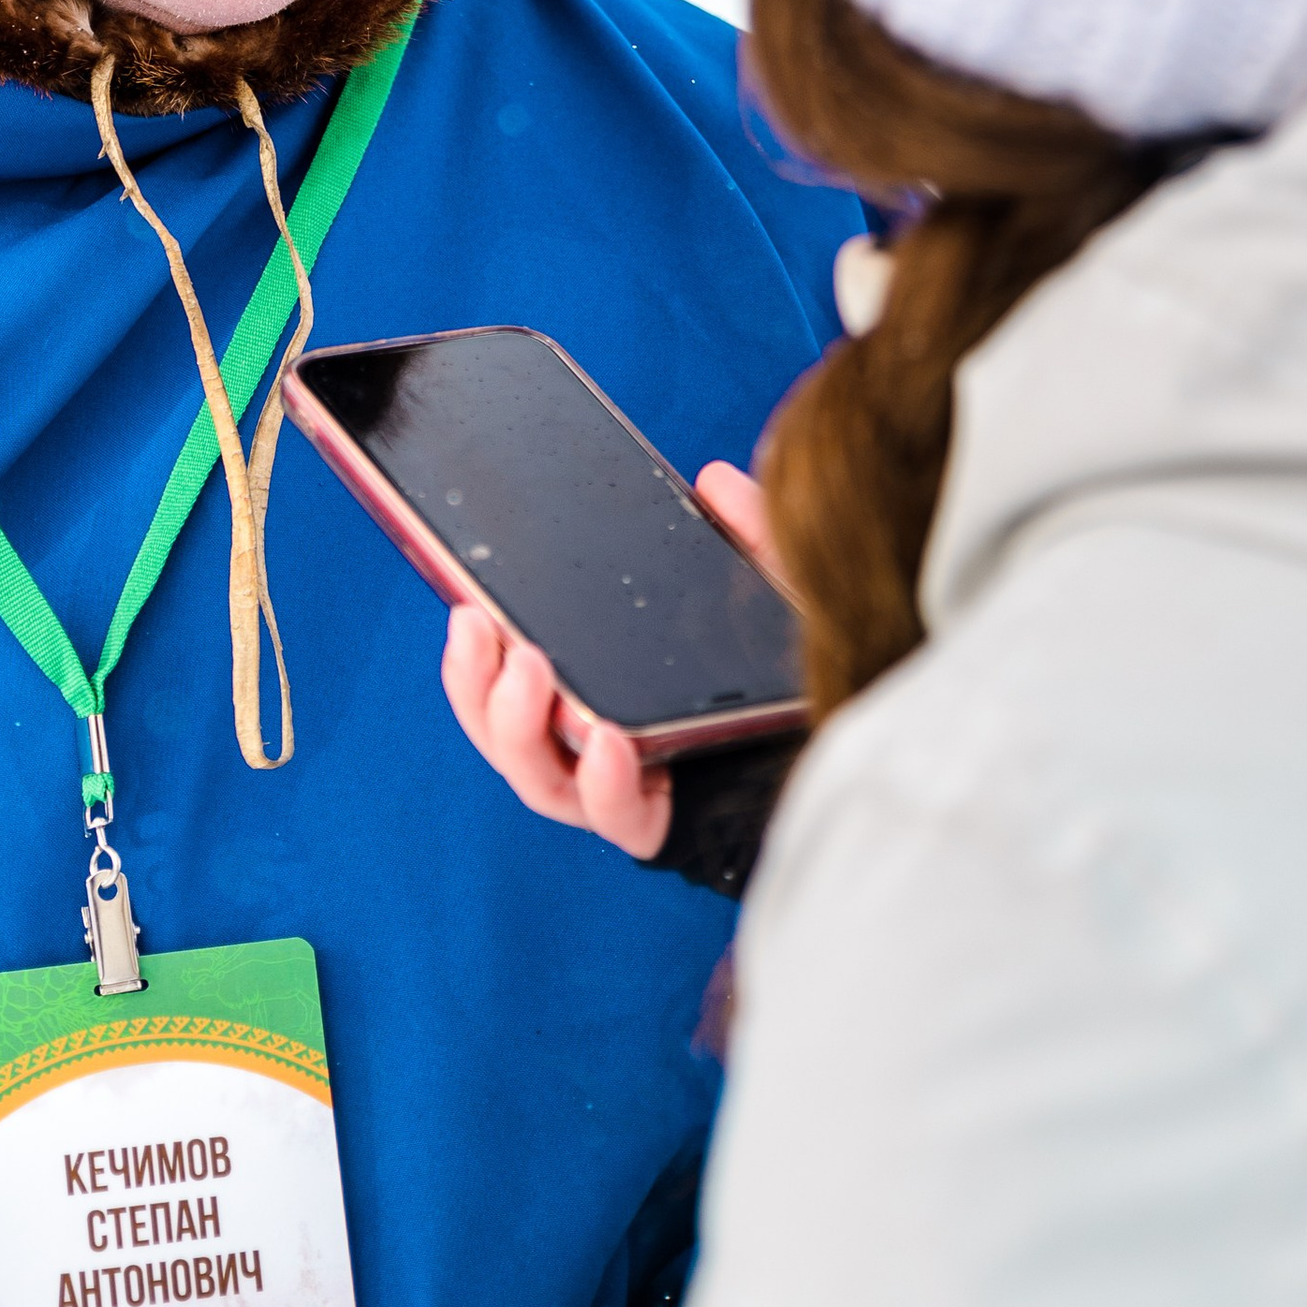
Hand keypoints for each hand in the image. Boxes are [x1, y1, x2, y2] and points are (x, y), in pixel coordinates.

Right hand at [435, 462, 785, 864]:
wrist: (842, 736)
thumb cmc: (791, 675)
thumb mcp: (768, 592)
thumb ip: (747, 533)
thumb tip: (712, 480)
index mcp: (594, 686)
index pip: (507, 674)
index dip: (474, 649)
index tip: (464, 600)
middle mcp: (589, 743)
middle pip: (502, 726)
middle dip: (475, 679)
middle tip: (479, 625)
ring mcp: (618, 789)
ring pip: (537, 776)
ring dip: (517, 725)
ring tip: (528, 669)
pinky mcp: (661, 826)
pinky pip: (616, 819)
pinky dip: (604, 785)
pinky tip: (610, 744)